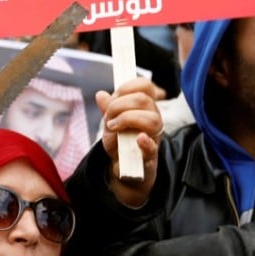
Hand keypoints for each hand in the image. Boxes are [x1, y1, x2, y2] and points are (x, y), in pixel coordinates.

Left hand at [96, 76, 162, 207]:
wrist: (124, 169)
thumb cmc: (120, 143)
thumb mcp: (111, 124)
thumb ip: (108, 109)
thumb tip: (101, 94)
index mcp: (145, 108)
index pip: (145, 86)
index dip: (128, 86)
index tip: (114, 96)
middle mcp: (153, 119)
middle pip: (144, 100)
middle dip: (120, 105)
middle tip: (108, 117)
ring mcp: (154, 137)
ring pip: (152, 119)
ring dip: (127, 119)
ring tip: (113, 127)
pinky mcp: (150, 156)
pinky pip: (153, 146)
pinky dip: (145, 142)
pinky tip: (138, 139)